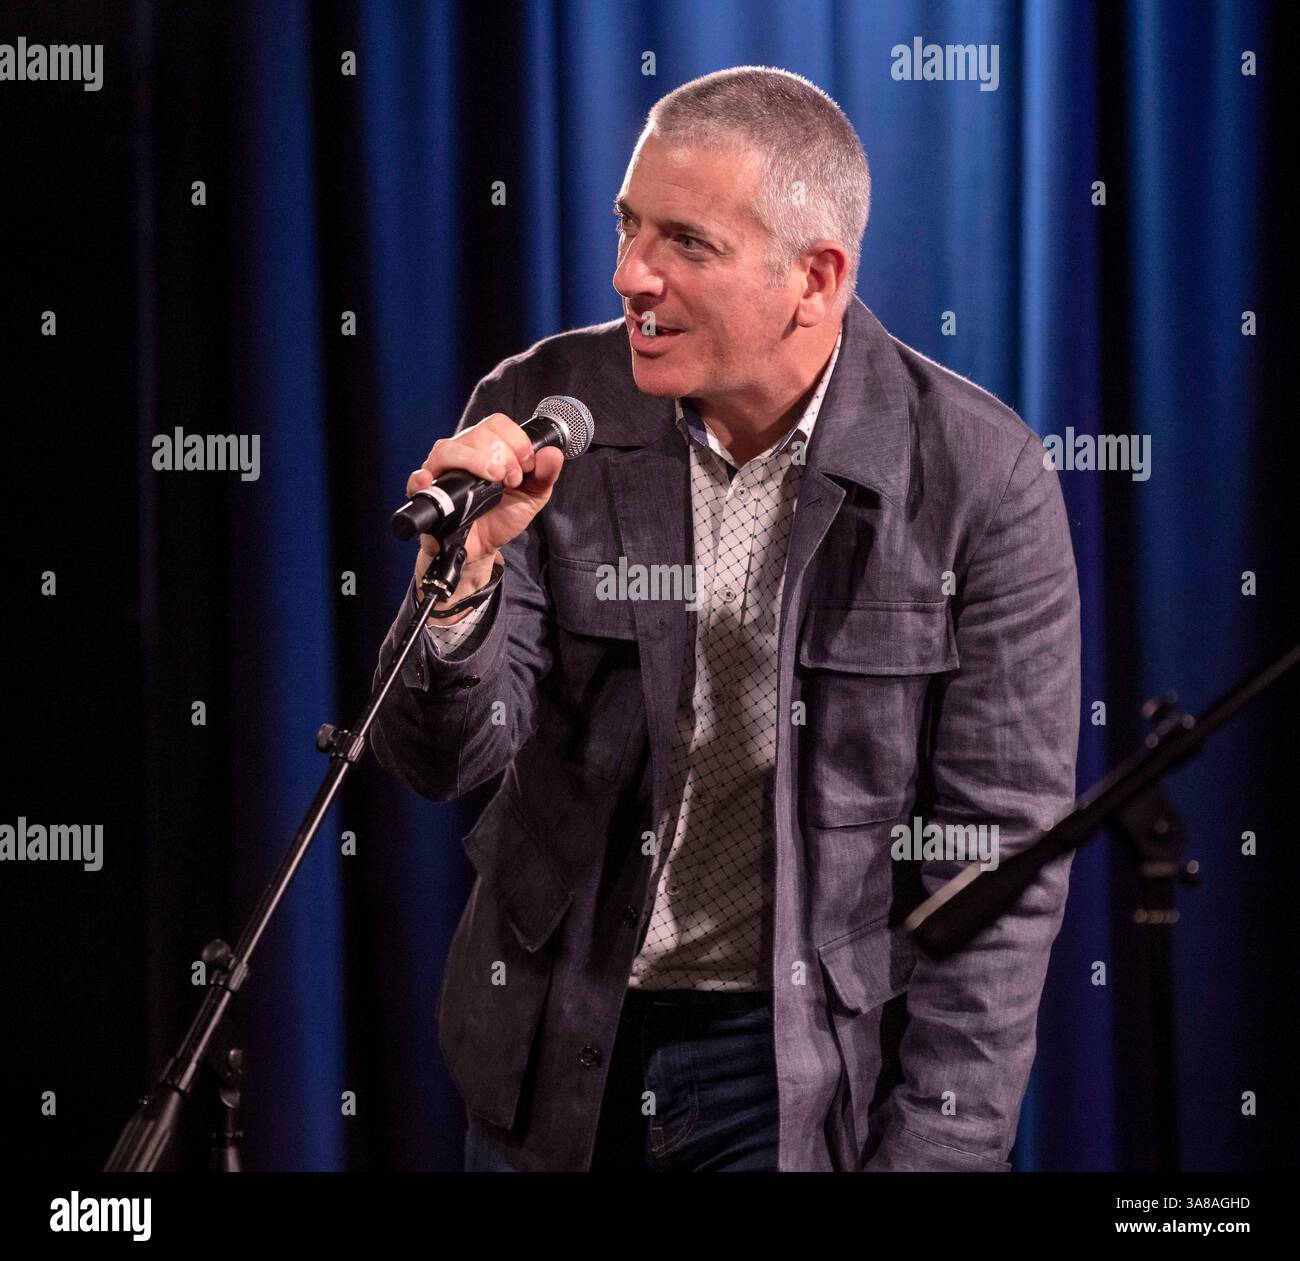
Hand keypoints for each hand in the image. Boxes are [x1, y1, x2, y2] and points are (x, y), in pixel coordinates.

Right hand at [406, 413, 565, 595]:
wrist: (485, 547)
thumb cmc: (504, 515)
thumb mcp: (532, 496)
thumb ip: (545, 475)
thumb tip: (553, 453)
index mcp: (487, 447)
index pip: (497, 423)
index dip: (516, 440)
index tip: (526, 465)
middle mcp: (462, 452)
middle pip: (477, 433)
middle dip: (503, 456)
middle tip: (512, 480)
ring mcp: (442, 470)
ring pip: (449, 449)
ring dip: (477, 461)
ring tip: (494, 481)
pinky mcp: (428, 493)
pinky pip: (418, 478)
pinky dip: (422, 478)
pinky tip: (430, 480)